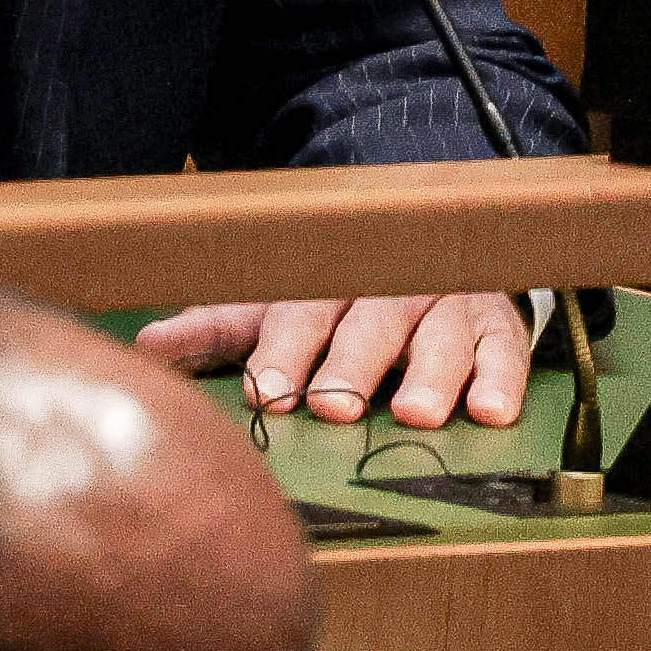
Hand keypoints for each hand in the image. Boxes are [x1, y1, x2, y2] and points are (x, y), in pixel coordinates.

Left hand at [142, 291, 540, 426]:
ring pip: (437, 337)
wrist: (432, 238)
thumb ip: (217, 329)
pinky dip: (500, 379)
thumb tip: (146, 347)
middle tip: (334, 406)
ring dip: (428, 375)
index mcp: (325, 285)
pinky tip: (492, 411)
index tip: (263, 393)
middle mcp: (384, 289)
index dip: (280, 355)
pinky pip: (503, 349)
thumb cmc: (339, 298)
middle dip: (349, 366)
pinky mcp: (494, 324)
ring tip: (415, 412)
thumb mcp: (276, 306)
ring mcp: (443, 304)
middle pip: (366, 326)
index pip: (297, 315)